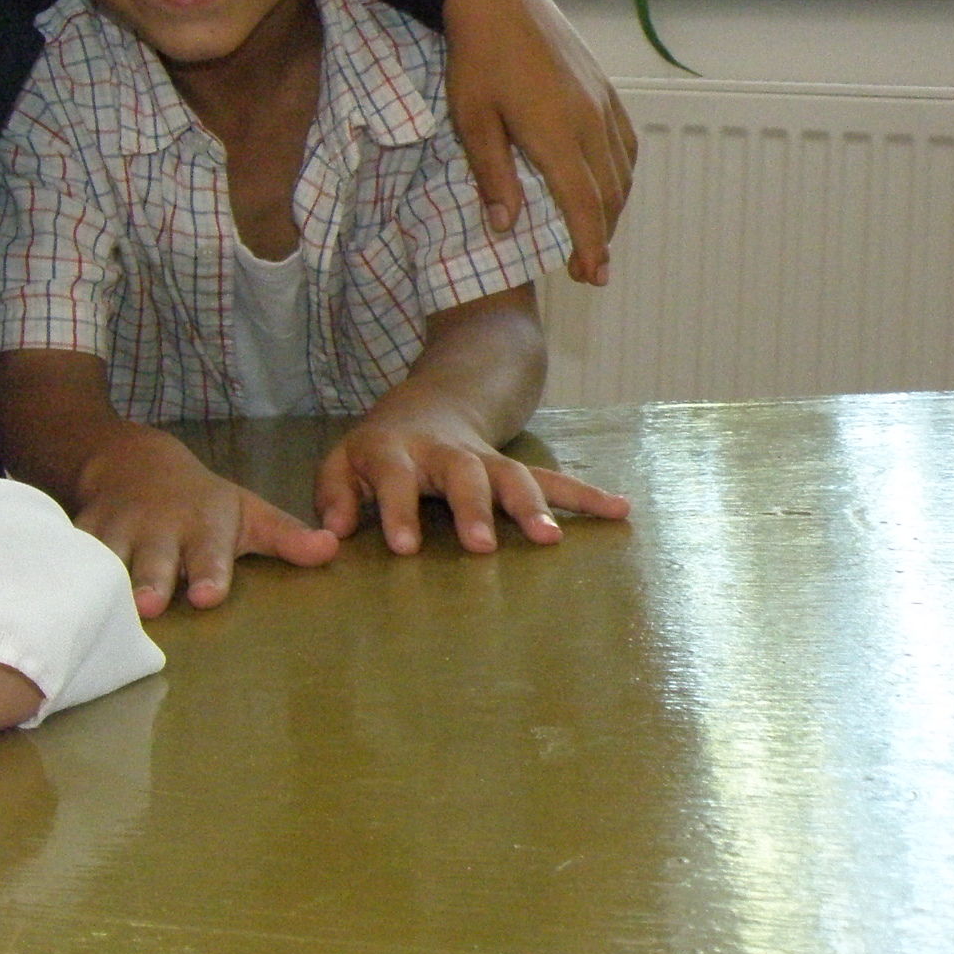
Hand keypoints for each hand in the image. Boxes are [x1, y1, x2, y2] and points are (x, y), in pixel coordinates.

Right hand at [70, 420, 338, 615]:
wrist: (129, 460)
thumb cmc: (198, 501)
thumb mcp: (245, 511)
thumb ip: (285, 536)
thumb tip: (332, 549)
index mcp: (202, 524)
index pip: (209, 552)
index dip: (209, 572)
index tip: (209, 595)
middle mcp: (159, 528)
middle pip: (154, 560)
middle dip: (151, 580)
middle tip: (150, 605)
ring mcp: (117, 530)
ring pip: (108, 557)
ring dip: (104, 580)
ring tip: (99, 605)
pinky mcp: (83, 532)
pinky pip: (70, 548)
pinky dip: (61, 564)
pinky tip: (54, 585)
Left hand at [316, 398, 631, 553]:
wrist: (428, 405)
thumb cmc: (379, 452)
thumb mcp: (342, 462)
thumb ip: (333, 494)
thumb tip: (334, 532)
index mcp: (394, 450)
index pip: (393, 475)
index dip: (398, 509)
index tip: (405, 548)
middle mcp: (444, 452)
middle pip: (462, 473)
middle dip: (474, 508)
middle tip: (483, 546)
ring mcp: (485, 460)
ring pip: (513, 475)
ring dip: (533, 506)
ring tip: (550, 539)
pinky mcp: (516, 470)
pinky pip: (555, 480)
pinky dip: (587, 495)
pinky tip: (620, 510)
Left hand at [442, 0, 636, 285]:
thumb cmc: (476, 57)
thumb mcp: (471, 119)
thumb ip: (491, 174)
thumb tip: (505, 227)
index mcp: (555, 133)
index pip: (584, 204)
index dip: (591, 245)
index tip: (591, 276)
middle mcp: (590, 121)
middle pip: (610, 193)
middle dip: (604, 236)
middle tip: (592, 269)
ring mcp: (604, 103)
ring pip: (623, 170)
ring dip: (615, 208)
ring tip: (598, 236)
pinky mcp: (606, 89)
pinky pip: (626, 143)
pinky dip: (622, 174)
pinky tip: (608, 187)